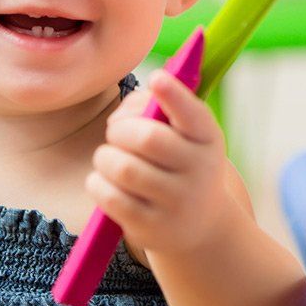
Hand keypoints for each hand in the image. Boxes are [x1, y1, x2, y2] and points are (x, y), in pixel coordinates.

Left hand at [87, 70, 228, 254]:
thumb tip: (122, 115)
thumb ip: (152, 107)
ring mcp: (177, 202)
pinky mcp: (152, 227)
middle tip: (115, 132)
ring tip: (107, 158)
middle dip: (120, 130)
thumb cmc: (180, 162)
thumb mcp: (185, 134)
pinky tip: (103, 181)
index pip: (192, 114)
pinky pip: (112, 198)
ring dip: (105, 157)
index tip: (156, 78)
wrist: (200, 224)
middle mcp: (199, 170)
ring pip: (124, 169)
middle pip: (148, 138)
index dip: (174, 94)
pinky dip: (97, 183)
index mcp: (207, 138)